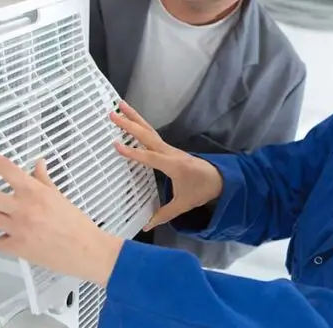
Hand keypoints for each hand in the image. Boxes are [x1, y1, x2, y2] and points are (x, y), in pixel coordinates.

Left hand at [0, 144, 122, 286]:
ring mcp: (18, 228)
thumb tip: (37, 164)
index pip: (4, 167)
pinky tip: (16, 239)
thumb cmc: (76, 223)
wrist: (86, 250)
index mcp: (34, 191)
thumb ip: (43, 180)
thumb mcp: (59, 196)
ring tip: (6, 219)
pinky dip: (4, 240)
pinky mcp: (17, 248)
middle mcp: (23, 207)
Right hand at [110, 101, 222, 229]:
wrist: (220, 179)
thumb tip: (146, 226)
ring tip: (120, 105)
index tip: (116, 145)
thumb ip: (164, 214)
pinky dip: (141, 124)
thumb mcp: (183, 204)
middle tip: (112, 114)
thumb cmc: (201, 190)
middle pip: (147, 135)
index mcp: (173, 165)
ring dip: (134, 117)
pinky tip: (132, 119)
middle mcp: (170, 152)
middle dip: (129, 124)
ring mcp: (169, 148)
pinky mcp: (168, 148)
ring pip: (149, 130)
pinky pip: (152, 134)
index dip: (133, 153)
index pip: (150, 157)